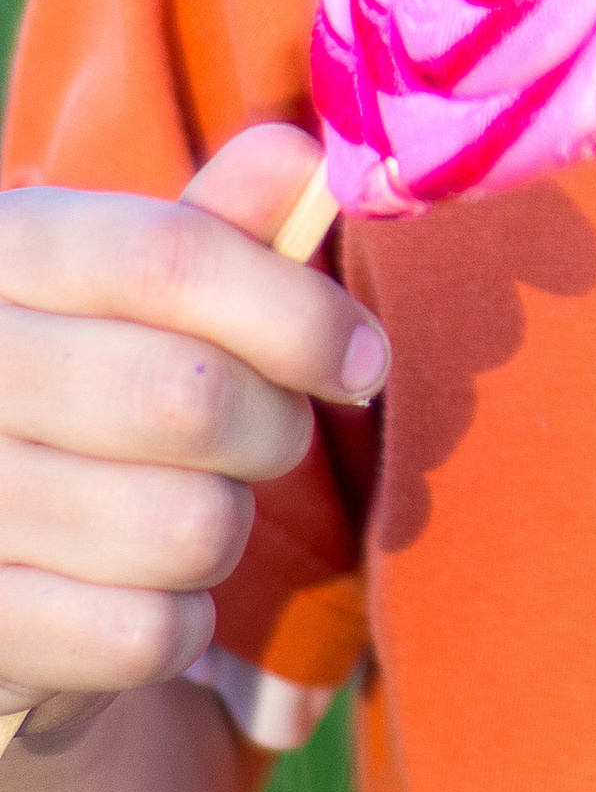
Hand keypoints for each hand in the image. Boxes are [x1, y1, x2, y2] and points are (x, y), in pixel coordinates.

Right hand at [0, 126, 386, 729]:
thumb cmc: (86, 392)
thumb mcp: (134, 293)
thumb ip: (217, 226)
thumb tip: (304, 157)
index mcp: (3, 254)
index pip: (164, 255)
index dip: (293, 308)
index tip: (363, 357)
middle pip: (186, 394)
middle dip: (272, 428)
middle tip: (270, 438)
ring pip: (183, 525)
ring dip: (222, 527)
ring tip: (184, 508)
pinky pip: (142, 634)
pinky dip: (179, 624)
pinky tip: (143, 593)